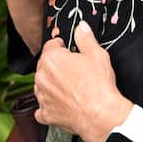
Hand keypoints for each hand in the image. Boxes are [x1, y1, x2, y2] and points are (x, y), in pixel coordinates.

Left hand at [33, 22, 131, 141]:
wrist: (100, 114)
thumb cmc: (98, 86)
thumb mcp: (97, 54)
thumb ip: (86, 38)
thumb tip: (81, 27)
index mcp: (51, 59)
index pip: (51, 45)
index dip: (62, 47)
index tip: (70, 50)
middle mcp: (42, 77)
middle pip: (45, 65)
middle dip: (58, 66)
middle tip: (76, 70)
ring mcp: (42, 97)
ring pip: (43, 85)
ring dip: (53, 84)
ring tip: (73, 87)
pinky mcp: (45, 114)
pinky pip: (43, 108)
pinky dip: (51, 105)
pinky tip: (64, 103)